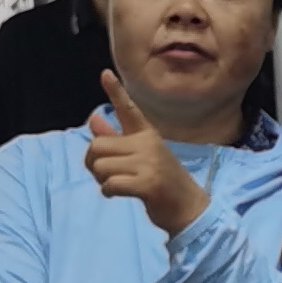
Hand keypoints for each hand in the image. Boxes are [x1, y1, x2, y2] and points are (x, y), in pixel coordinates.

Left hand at [83, 69, 207, 235]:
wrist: (188, 208)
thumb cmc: (162, 182)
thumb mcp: (140, 158)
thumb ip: (116, 139)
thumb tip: (93, 119)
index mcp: (147, 134)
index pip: (129, 109)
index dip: (115, 91)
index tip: (105, 73)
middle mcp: (149, 143)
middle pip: (97, 146)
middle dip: (94, 164)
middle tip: (107, 175)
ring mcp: (149, 162)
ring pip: (101, 166)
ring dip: (102, 180)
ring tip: (117, 185)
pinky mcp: (148, 183)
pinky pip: (110, 183)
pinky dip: (108, 191)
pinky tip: (117, 194)